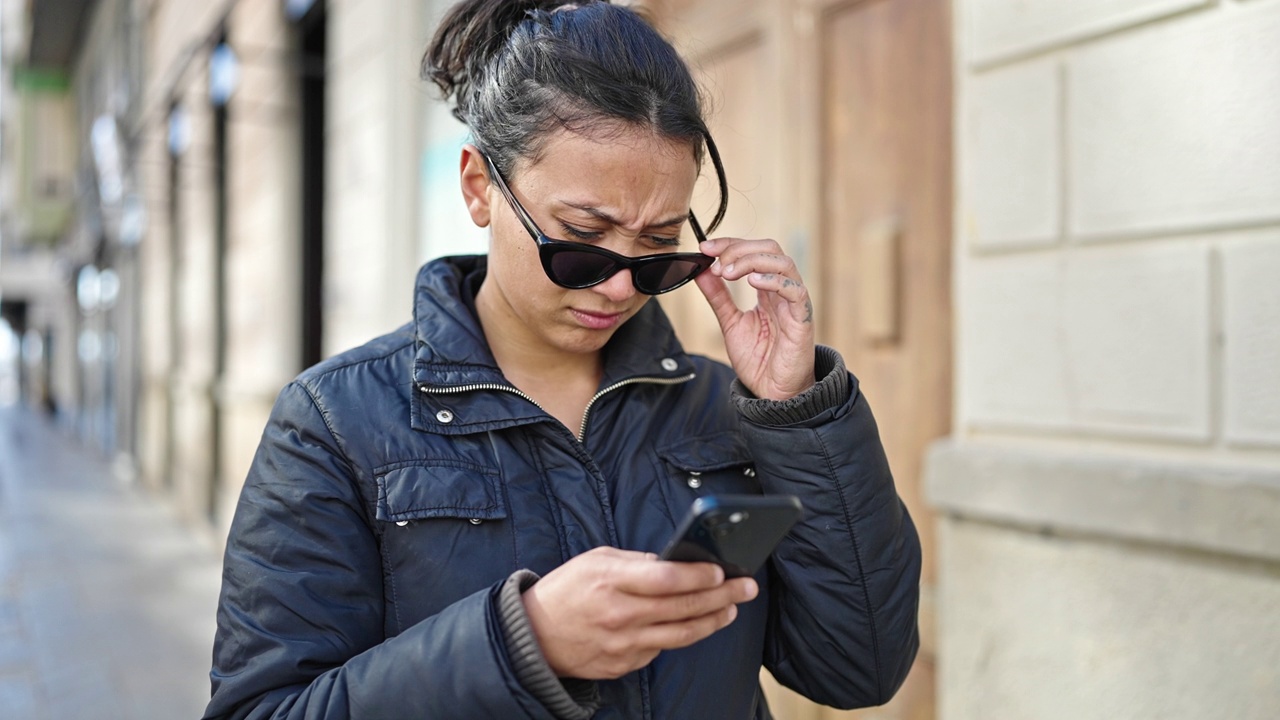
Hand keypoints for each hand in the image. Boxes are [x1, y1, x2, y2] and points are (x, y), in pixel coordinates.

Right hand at [521, 547, 757, 678]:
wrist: (534, 636)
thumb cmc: (567, 590)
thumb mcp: (596, 560)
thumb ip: (636, 561)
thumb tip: (675, 562)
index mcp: (612, 581)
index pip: (667, 578)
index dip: (699, 576)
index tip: (722, 571)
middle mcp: (620, 615)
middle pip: (683, 607)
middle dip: (722, 596)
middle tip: (747, 587)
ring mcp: (623, 644)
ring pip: (681, 634)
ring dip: (712, 620)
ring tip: (731, 609)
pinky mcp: (624, 665)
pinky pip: (661, 650)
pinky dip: (680, 635)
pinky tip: (694, 624)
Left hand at [695, 237, 815, 399]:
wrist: (773, 392)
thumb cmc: (759, 359)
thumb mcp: (730, 323)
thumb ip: (718, 297)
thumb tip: (700, 271)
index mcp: (767, 289)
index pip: (753, 251)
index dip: (730, 244)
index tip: (705, 248)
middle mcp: (782, 291)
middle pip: (769, 249)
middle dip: (739, 249)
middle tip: (716, 262)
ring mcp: (794, 303)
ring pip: (782, 263)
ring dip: (752, 261)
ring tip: (728, 273)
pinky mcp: (802, 319)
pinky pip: (795, 290)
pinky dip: (774, 280)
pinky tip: (753, 282)